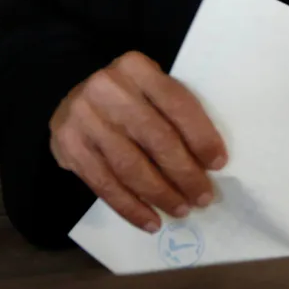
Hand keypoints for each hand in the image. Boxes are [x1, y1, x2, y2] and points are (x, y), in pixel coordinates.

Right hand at [50, 51, 227, 232]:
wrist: (73, 101)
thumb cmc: (125, 97)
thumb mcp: (148, 88)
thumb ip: (172, 112)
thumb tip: (209, 160)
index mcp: (136, 67)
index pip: (176, 103)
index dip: (200, 136)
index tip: (218, 164)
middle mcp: (108, 89)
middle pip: (156, 138)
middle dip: (184, 173)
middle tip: (203, 196)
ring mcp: (85, 119)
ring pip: (131, 166)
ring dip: (161, 194)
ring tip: (181, 210)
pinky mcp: (70, 147)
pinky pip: (105, 185)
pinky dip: (131, 208)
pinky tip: (151, 221)